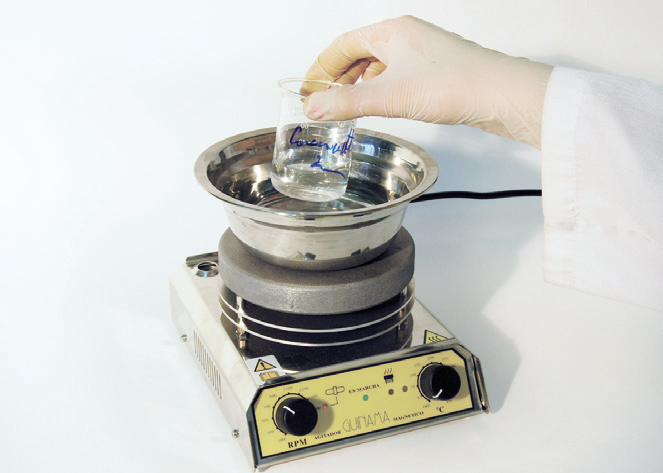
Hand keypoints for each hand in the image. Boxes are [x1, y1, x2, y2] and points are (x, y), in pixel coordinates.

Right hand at [304, 16, 552, 148]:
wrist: (501, 95)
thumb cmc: (456, 85)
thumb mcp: (391, 96)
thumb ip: (349, 103)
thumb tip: (314, 107)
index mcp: (392, 31)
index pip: (342, 44)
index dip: (320, 67)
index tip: (307, 88)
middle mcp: (406, 36)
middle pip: (359, 51)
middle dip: (337, 76)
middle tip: (322, 98)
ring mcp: (422, 52)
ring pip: (379, 64)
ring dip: (359, 83)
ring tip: (346, 104)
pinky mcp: (435, 69)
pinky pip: (396, 74)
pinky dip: (380, 88)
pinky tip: (381, 104)